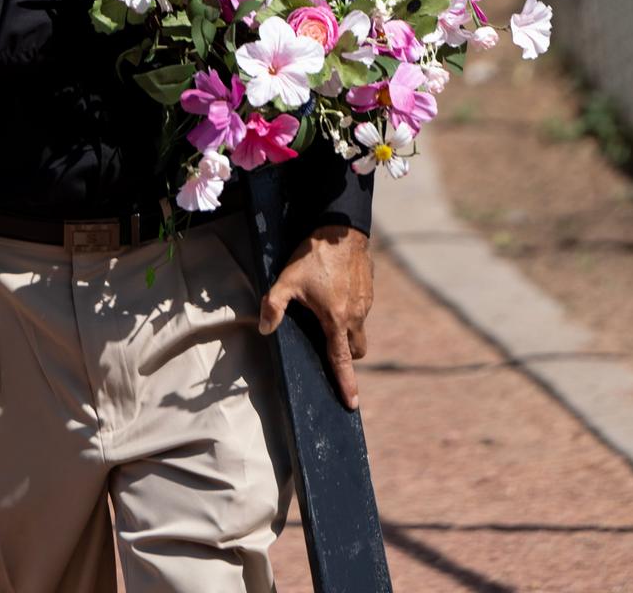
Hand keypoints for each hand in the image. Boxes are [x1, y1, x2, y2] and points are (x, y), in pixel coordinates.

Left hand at [258, 224, 372, 409]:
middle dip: (344, 355)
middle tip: (328, 346)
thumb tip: (263, 328)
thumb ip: (273, 305)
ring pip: (359, 329)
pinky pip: (361, 310)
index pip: (341, 361)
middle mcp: (355, 316)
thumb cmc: (313, 254)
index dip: (346, 384)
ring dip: (346, 330)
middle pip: (355, 350)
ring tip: (326, 312)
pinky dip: (350, 311)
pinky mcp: (369, 291)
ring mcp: (365, 303)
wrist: (341, 227)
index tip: (351, 404)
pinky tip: (334, 292)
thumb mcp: (287, 279)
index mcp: (336, 320)